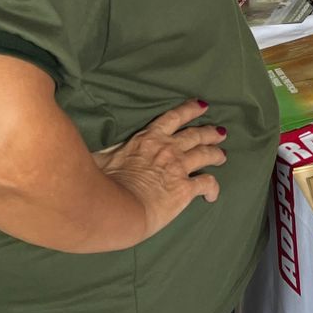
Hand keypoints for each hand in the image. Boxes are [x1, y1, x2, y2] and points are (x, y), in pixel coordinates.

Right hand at [93, 98, 227, 241]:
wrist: (115, 207)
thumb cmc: (101, 182)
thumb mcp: (100, 158)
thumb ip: (104, 153)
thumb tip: (90, 154)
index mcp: (148, 139)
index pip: (173, 118)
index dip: (189, 110)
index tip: (202, 105)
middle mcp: (168, 149)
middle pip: (195, 135)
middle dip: (209, 132)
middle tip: (220, 132)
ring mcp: (179, 167)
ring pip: (206, 155)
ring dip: (216, 154)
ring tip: (222, 155)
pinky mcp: (186, 189)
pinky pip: (206, 184)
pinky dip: (213, 188)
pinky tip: (212, 195)